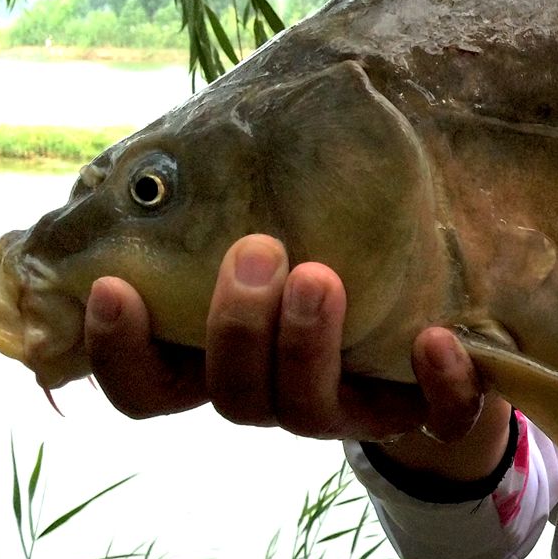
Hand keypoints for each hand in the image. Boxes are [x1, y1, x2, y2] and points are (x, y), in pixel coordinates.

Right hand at [84, 235, 511, 481]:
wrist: (444, 323)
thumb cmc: (338, 262)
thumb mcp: (284, 232)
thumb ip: (232, 204)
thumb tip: (179, 139)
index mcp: (230, 361)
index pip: (150, 388)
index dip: (120, 352)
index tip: (113, 286)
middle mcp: (281, 394)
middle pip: (233, 396)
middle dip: (235, 327)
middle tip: (255, 252)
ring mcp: (353, 410)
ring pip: (311, 410)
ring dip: (307, 344)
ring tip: (319, 276)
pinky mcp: (428, 412)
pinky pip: (437, 419)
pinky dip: (438, 385)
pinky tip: (435, 338)